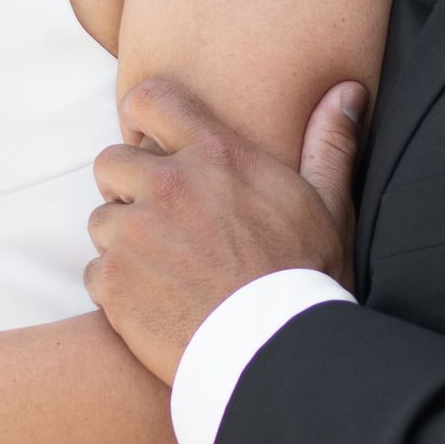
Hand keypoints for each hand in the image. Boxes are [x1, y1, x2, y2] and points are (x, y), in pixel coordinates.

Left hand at [86, 77, 363, 383]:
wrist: (277, 352)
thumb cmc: (307, 277)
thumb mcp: (328, 204)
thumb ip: (329, 142)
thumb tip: (348, 91)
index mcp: (214, 155)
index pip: (149, 101)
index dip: (142, 118)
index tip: (150, 142)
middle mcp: (166, 186)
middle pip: (111, 163)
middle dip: (127, 186)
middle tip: (159, 219)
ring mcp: (134, 235)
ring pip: (102, 221)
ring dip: (123, 240)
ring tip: (165, 268)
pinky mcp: (114, 283)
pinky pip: (96, 272)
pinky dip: (117, 287)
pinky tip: (155, 302)